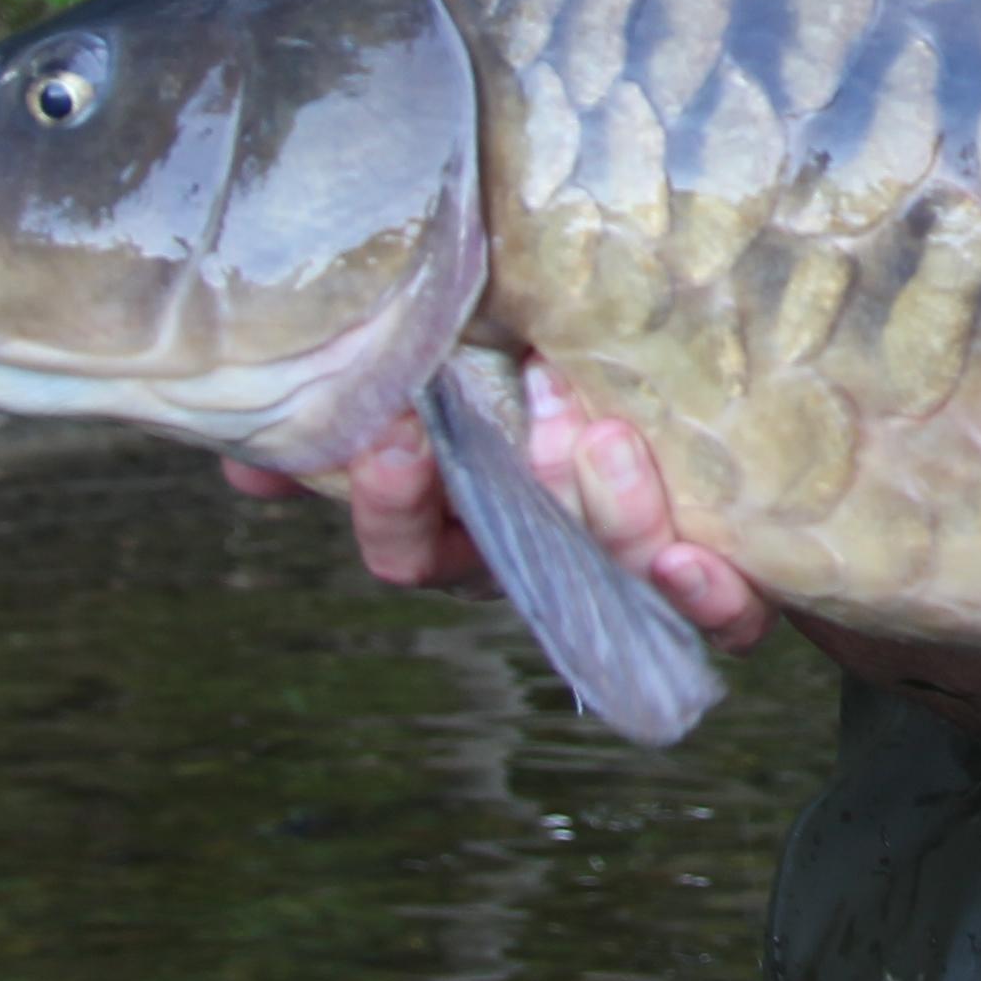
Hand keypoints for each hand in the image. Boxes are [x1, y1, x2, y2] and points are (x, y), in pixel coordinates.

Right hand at [218, 355, 773, 655]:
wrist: (738, 402)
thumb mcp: (468, 359)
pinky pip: (718, 621)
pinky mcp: (720, 588)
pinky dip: (707, 599)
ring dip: (601, 519)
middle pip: (497, 567)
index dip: (392, 503)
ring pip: (609, 579)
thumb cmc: (567, 368)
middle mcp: (543, 554)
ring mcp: (629, 575)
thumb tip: (242, 460)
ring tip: (600, 439)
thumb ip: (365, 397)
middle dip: (482, 504)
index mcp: (470, 517)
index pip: (409, 542)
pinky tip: (694, 560)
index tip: (391, 438)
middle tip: (490, 432)